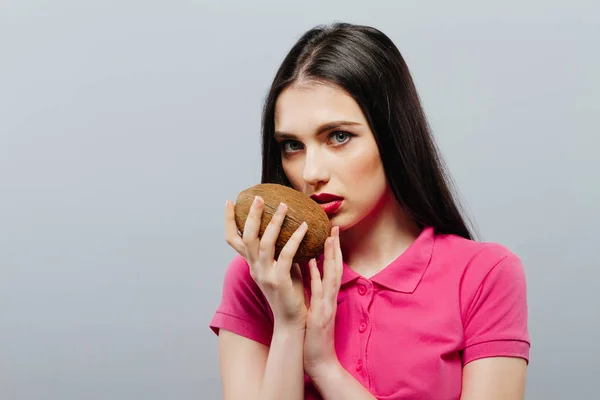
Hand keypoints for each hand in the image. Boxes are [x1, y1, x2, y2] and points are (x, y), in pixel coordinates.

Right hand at [224, 195, 308, 328]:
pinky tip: (304, 226)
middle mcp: (254, 267)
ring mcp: (265, 274)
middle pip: (247, 237)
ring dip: (274, 222)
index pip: (233, 240)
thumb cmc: (289, 291)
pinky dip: (295, 238)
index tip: (229, 202)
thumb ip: (279, 250)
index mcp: (252, 263)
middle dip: (251, 215)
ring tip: (283, 205)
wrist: (291, 320)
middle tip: (257, 197)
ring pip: (265, 243)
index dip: (229, 221)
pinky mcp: (279, 280)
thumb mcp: (279, 267)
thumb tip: (287, 226)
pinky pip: (286, 254)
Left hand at [304, 226, 343, 375]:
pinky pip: (318, 292)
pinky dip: (317, 277)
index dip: (333, 251)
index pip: (332, 270)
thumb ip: (315, 290)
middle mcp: (330, 299)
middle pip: (335, 269)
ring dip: (330, 258)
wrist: (319, 360)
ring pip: (330, 277)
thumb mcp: (316, 309)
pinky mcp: (319, 315)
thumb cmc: (315, 336)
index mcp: (328, 297)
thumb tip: (309, 269)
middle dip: (336, 248)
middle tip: (334, 228)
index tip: (331, 232)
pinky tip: (313, 263)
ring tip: (329, 239)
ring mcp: (326, 306)